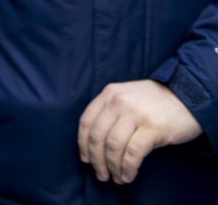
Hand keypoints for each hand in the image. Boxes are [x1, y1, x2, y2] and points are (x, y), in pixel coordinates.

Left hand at [78, 79, 202, 183]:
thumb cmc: (156, 101)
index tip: (86, 159)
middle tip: (101, 175)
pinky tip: (128, 176)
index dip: (83, 144)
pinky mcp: (152, 128)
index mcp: (109, 93)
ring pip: (113, 146)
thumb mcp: (128, 96)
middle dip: (96, 160)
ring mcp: (135, 114)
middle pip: (97, 136)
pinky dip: (128, 168)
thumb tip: (95, 144)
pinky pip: (133, 153)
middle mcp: (118, 102)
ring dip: (112, 167)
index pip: (86, 121)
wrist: (189, 97)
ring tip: (116, 178)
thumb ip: (111, 111)